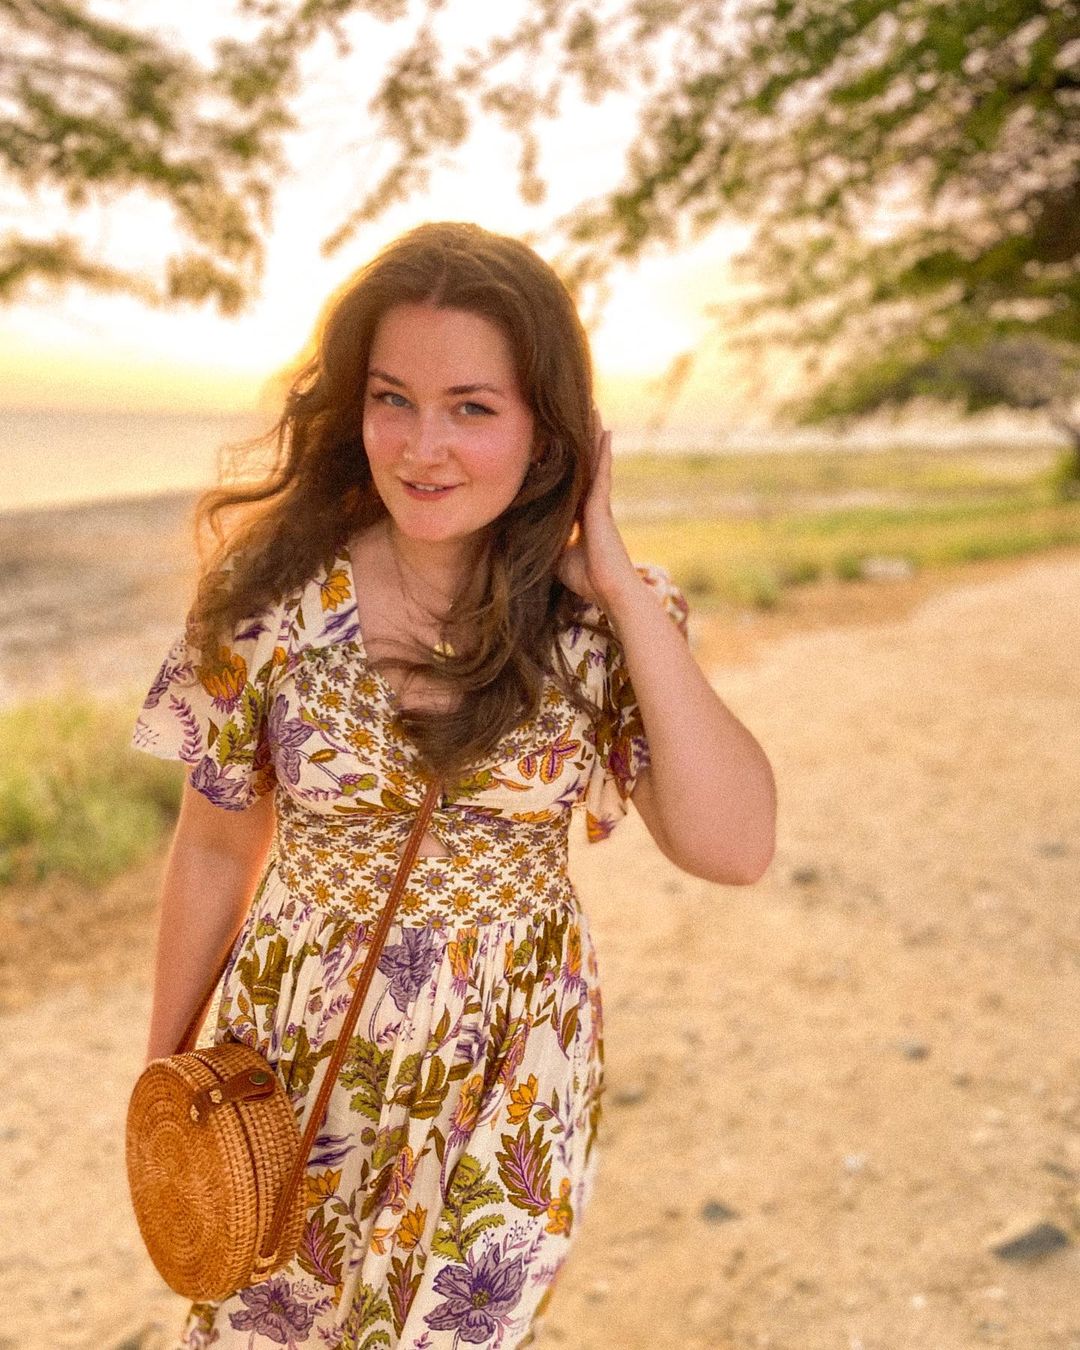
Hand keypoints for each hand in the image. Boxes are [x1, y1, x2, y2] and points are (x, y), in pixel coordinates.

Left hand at [555, 407, 639, 608]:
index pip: (571, 482)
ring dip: (593, 436)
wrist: (610, 589)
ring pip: (594, 462)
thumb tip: (529, 541)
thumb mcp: (559, 560)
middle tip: (579, 413)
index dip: (567, 462)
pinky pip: (602, 472)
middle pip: (584, 465)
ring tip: (592, 410)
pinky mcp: (603, 506)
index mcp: (581, 516)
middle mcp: (592, 505)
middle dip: (582, 440)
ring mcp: (599, 503)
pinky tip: (605, 431)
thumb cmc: (588, 579)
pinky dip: (603, 452)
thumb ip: (549, 545)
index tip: (561, 443)